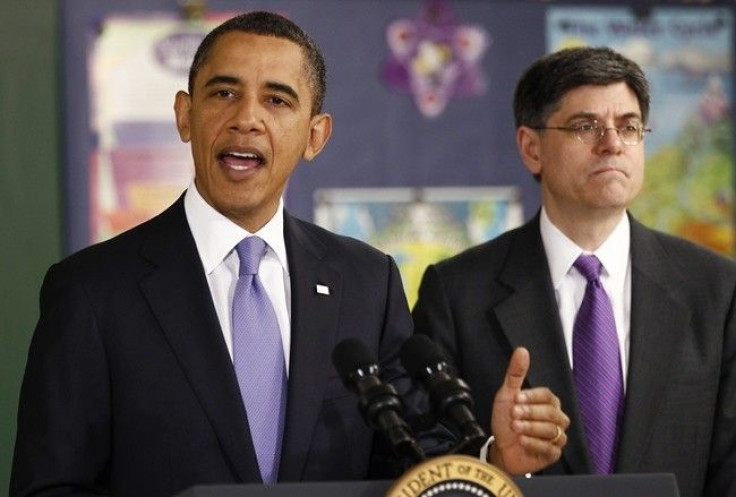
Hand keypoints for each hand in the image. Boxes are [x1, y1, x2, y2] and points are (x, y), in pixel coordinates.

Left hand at [487, 347, 569, 474]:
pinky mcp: (554, 453)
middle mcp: (555, 418)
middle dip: (530, 414)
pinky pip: (551, 449)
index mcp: (547, 402)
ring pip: (552, 431)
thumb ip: (515, 373)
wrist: (501, 447)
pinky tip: (522, 441)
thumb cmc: (506, 420)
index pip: (547, 395)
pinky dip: (534, 444)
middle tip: (513, 415)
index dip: (532, 397)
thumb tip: (522, 350)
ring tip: (516, 428)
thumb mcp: (507, 394)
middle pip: (552, 413)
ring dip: (530, 428)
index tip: (516, 398)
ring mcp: (556, 436)